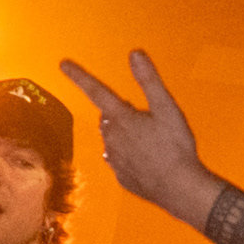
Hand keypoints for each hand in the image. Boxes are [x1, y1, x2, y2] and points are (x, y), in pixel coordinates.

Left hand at [61, 49, 211, 223]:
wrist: (180, 188)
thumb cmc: (175, 146)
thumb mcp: (167, 108)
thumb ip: (149, 80)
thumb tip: (135, 55)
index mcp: (121, 118)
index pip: (96, 91)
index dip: (79, 77)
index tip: (63, 64)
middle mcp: (111, 137)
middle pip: (107, 117)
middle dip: (120, 113)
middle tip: (146, 118)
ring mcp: (114, 159)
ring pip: (112, 139)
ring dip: (124, 135)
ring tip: (150, 141)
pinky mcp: (121, 177)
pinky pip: (119, 161)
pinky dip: (129, 156)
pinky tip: (147, 160)